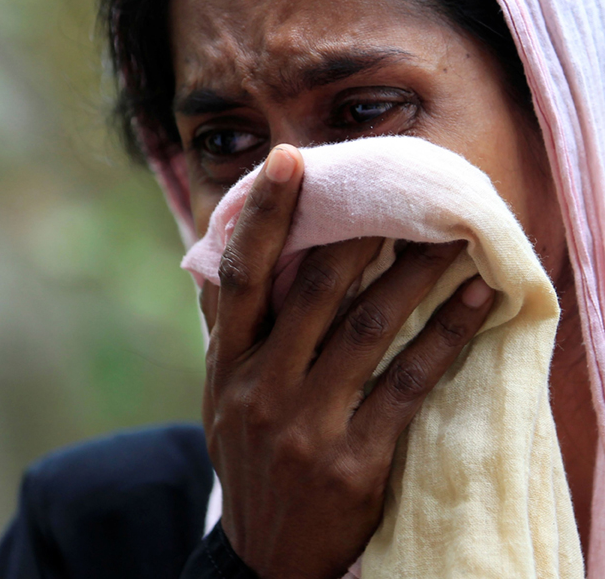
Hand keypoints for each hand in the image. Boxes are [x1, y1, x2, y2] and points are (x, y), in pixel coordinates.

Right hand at [199, 145, 494, 578]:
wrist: (265, 557)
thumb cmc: (249, 461)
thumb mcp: (222, 401)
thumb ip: (232, 334)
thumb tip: (232, 261)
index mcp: (226, 368)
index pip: (239, 278)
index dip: (261, 217)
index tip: (288, 161)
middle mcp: (260, 389)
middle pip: (314, 291)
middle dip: (361, 235)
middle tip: (405, 193)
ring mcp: (305, 427)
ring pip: (368, 329)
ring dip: (417, 276)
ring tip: (456, 238)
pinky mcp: (354, 462)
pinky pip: (407, 385)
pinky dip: (445, 337)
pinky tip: (476, 302)